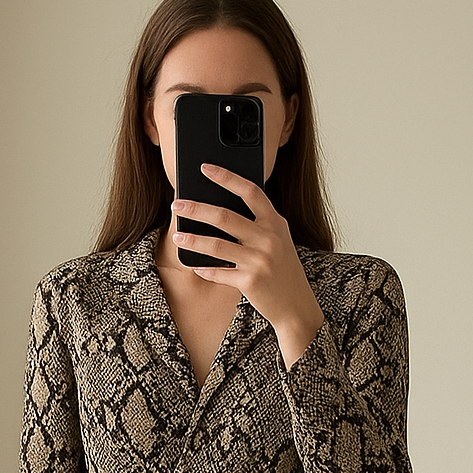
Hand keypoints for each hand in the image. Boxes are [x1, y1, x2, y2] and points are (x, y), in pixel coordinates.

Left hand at [171, 164, 324, 366]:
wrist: (296, 304)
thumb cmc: (282, 268)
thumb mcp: (278, 239)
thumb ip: (258, 223)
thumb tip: (219, 210)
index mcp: (275, 222)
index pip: (250, 191)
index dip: (226, 177)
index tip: (205, 168)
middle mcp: (268, 238)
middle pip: (225, 217)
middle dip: (196, 209)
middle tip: (177, 205)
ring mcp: (259, 260)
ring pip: (217, 245)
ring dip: (193, 240)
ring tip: (177, 237)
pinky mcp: (251, 282)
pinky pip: (220, 273)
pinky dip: (206, 270)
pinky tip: (195, 266)